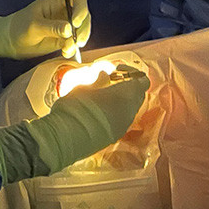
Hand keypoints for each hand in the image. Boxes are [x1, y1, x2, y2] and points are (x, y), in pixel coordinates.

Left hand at [0, 0, 89, 58]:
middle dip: (83, 29)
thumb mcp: (34, 25)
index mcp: (56, 1)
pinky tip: (65, 52)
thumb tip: (69, 29)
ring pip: (82, 30)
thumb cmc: (19, 27)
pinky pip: (74, 42)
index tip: (76, 23)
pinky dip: (73, 48)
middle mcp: (63, 11)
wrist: (11, 42)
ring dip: (79, 40)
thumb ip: (52, 27)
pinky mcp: (63, 38)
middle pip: (84, 16)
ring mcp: (64, 25)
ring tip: (68, 49)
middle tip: (78, 41)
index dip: (81, 9)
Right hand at [0, 65, 149, 182]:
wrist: (66, 138)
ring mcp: (123, 126)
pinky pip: (121, 120)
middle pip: (137, 96)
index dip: (131, 73)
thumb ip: (98, 80)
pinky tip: (98, 111)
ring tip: (101, 96)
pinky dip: (115, 112)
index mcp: (125, 95)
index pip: (142, 81)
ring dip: (120, 100)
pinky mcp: (114, 137)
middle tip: (109, 81)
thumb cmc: (76, 107)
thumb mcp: (84, 87)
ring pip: (129, 109)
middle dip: (126, 87)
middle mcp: (129, 112)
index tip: (116, 70)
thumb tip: (105, 75)